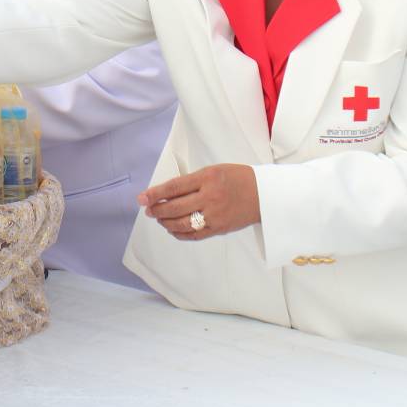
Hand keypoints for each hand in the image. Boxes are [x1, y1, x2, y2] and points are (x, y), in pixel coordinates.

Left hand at [138, 164, 259, 240]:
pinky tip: (173, 229)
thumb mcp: (214, 171)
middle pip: (175, 207)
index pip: (174, 187)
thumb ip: (192, 181)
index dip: (155, 194)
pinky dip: (180, 233)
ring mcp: (215, 215)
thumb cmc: (237, 178)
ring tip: (160, 219)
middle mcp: (210, 197)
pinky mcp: (219, 229)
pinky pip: (195, 235)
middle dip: (157, 210)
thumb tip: (167, 193)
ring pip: (182, 223)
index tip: (141, 198)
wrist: (265, 194)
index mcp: (207, 178)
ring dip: (166, 222)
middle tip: (149, 210)